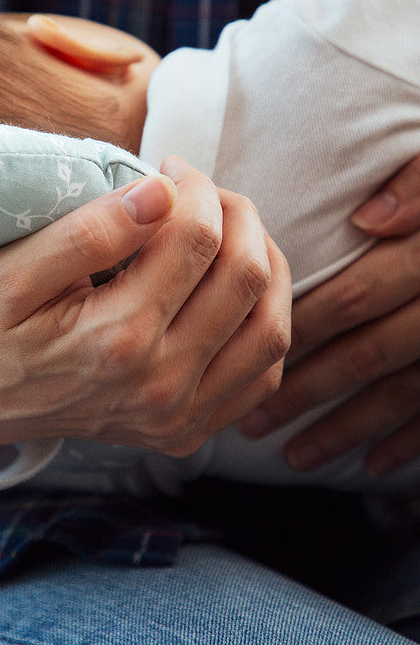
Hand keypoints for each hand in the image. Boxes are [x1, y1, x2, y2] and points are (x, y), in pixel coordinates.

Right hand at [0, 157, 290, 456]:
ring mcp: (179, 415)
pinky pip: (261, 374)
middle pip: (245, 276)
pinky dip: (263, 323)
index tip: (170, 169)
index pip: (196, 238)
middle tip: (201, 192)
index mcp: (117, 338)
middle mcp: (160, 384)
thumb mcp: (10, 274)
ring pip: (270, 327)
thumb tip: (159, 192)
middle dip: (235, 213)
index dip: (194, 188)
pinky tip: (234, 293)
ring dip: (264, 263)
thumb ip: (86, 233)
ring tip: (229, 231)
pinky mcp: (187, 431)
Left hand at [238, 155, 419, 475]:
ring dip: (345, 429)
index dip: (301, 328)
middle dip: (304, 390)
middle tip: (251, 421)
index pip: (353, 298)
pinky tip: (373, 465)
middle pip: (366, 355)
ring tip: (293, 456)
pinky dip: (411, 442)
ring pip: (400, 394)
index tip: (248, 351)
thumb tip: (369, 219)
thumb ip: (419, 186)